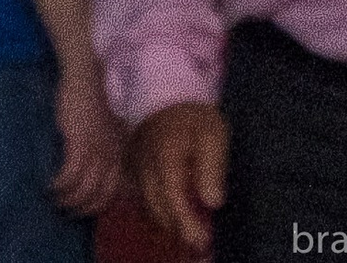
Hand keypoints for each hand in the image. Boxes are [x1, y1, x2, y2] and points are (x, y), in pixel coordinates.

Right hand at [51, 58, 124, 217]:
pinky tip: (48, 184)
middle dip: (81, 208)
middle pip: (99, 196)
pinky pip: (69, 177)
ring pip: (84, 191)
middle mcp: (110, 154)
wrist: (84, 75)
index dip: (96, 205)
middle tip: (64, 209)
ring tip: (53, 198)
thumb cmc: (91, 98)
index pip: (113, 191)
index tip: (81, 207)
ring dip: (67, 200)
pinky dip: (58, 186)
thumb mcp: (104, 125)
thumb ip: (104, 145)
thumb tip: (94, 169)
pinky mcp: (79, 144)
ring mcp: (95, 150)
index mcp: (117, 150)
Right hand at [131, 100, 228, 257]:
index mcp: (166, 156)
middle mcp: (145, 169)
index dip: (188, 224)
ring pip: (151, 210)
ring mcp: (136, 173)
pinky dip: (162, 215)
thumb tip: (213, 202)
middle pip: (160, 211)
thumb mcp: (213, 135)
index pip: (174, 199)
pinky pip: (146, 203)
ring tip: (193, 236)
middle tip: (202, 247)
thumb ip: (212, 168)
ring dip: (171, 225)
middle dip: (180, 231)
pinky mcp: (133, 176)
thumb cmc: (195, 120)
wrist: (166, 100)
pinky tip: (178, 220)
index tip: (204, 242)